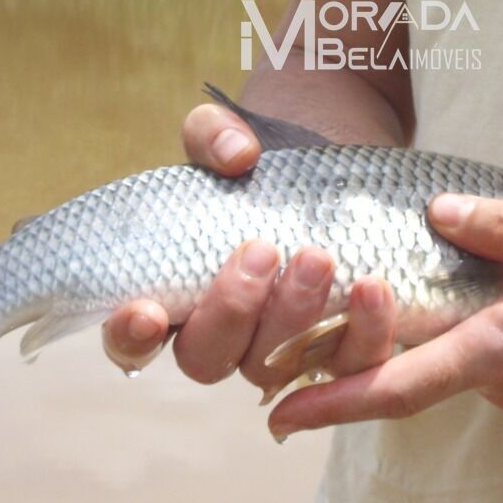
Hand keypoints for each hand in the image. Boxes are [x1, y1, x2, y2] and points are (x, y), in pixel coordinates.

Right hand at [101, 100, 399, 396]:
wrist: (337, 169)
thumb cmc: (264, 165)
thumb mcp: (230, 137)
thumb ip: (214, 135)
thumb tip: (236, 153)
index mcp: (173, 295)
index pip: (133, 340)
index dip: (130, 337)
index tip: (147, 310)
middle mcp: (224, 336)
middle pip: (207, 359)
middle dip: (232, 309)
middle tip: (261, 250)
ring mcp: (281, 351)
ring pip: (275, 367)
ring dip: (295, 318)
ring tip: (317, 255)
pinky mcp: (343, 348)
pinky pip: (352, 366)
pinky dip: (364, 334)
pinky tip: (372, 288)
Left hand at [265, 194, 502, 440]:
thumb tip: (433, 214)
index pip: (398, 386)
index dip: (331, 402)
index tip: (277, 417)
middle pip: (417, 371)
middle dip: (361, 356)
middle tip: (308, 333)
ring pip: (459, 362)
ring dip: (428, 336)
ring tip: (402, 287)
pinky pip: (494, 365)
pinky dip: (472, 339)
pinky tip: (494, 300)